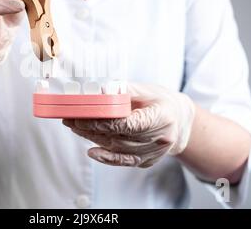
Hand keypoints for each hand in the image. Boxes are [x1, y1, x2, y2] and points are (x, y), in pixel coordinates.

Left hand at [63, 83, 195, 167]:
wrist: (179, 120)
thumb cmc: (160, 101)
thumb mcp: (146, 90)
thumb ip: (123, 91)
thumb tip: (99, 91)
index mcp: (162, 117)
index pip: (129, 123)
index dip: (105, 122)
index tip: (84, 116)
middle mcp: (160, 138)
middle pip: (121, 137)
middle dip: (92, 128)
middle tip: (71, 120)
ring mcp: (155, 153)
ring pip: (119, 149)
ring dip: (94, 139)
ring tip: (75, 128)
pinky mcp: (147, 161)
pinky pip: (124, 161)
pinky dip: (107, 158)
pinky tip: (92, 151)